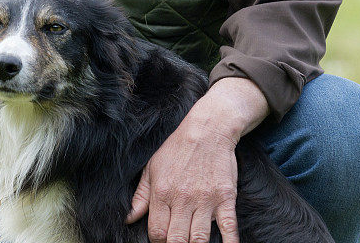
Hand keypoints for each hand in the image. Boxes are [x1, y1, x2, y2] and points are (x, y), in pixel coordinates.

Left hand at [126, 115, 239, 242]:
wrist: (208, 129)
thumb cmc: (178, 147)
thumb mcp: (153, 166)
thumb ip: (141, 195)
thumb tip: (130, 219)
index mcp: (163, 192)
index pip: (157, 232)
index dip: (158, 242)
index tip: (163, 240)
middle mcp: (183, 198)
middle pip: (177, 241)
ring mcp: (206, 200)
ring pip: (199, 240)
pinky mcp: (226, 198)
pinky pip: (229, 228)